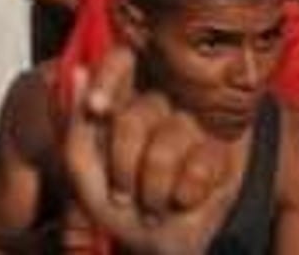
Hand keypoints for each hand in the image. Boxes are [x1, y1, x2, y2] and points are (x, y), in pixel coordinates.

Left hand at [64, 48, 234, 254]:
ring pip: (168, 141)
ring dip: (152, 186)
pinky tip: (180, 199)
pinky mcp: (222, 150)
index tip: (97, 110)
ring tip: (150, 203)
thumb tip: (78, 71)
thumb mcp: (82, 163)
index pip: (120, 60)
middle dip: (122, 163)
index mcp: (123, 96)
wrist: (152, 241)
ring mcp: (193, 123)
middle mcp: (159, 102)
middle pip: (135, 115)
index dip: (109, 79)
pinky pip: (202, 162)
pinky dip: (183, 193)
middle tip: (121, 193)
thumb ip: (76, 121)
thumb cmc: (114, 198)